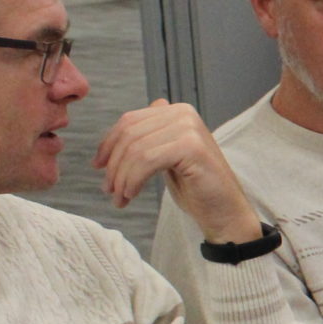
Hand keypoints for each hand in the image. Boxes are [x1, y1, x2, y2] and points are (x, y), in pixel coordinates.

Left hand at [93, 99, 260, 240]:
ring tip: (120, 197)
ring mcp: (189, 129)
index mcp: (178, 112)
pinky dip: (133, 180)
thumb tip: (120, 128)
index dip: (108, 144)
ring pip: (135, 149)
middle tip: (109, 189)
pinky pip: (146, 160)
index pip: (129, 121)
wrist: (224, 211)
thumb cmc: (196, 188)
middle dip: (113, 164)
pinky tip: (131, 195)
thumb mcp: (166, 157)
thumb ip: (151, 137)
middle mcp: (184, 114)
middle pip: (129, 134)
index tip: (98, 166)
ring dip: (121, 177)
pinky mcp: (191, 147)